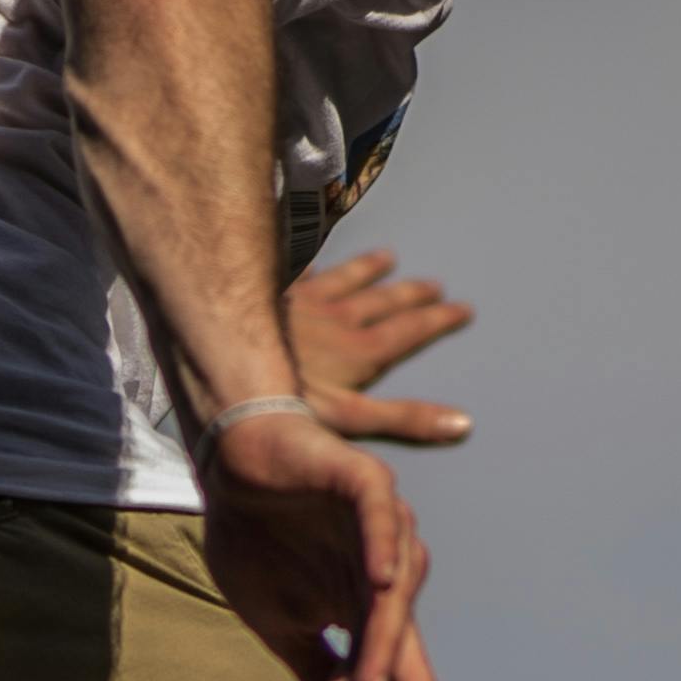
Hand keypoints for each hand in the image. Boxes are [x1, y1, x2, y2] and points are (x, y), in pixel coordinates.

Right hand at [197, 402, 441, 680]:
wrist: (231, 465)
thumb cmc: (258, 542)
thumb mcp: (283, 625)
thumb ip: (320, 675)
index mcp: (369, 612)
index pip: (398, 674)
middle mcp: (387, 574)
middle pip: (406, 643)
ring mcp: (380, 528)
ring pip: (393, 592)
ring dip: (381, 643)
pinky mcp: (363, 483)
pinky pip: (380, 516)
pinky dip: (384, 546)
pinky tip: (384, 581)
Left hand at [284, 247, 474, 443]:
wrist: (217, 353)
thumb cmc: (281, 397)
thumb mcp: (349, 419)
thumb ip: (403, 420)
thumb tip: (461, 423)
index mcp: (360, 352)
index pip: (408, 333)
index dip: (437, 321)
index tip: (463, 309)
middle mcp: (338, 321)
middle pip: (382, 304)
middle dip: (412, 295)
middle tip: (436, 285)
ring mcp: (304, 304)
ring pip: (345, 280)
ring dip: (368, 270)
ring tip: (388, 257)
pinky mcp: (271, 296)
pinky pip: (299, 274)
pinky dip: (314, 266)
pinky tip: (316, 260)